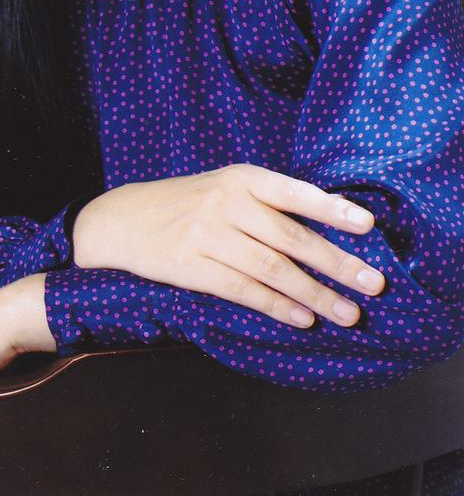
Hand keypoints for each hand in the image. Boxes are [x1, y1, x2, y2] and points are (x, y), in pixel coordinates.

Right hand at [73, 164, 385, 329]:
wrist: (123, 219)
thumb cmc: (186, 203)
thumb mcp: (224, 186)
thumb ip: (267, 201)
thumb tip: (327, 226)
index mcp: (240, 177)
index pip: (294, 192)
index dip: (332, 209)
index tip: (367, 225)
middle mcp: (225, 202)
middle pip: (291, 236)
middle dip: (336, 262)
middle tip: (372, 283)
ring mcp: (207, 235)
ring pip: (272, 268)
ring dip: (315, 294)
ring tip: (348, 313)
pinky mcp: (191, 267)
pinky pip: (243, 290)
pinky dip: (277, 306)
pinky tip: (303, 318)